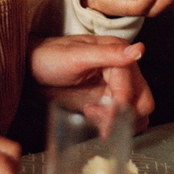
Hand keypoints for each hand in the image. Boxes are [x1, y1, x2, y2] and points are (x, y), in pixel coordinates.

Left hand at [30, 35, 153, 129]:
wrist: (30, 70)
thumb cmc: (49, 57)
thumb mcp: (76, 55)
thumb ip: (109, 54)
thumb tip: (140, 50)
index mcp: (119, 53)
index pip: (132, 87)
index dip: (120, 104)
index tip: (101, 115)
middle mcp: (122, 69)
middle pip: (143, 101)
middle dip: (124, 115)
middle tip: (98, 118)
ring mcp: (115, 86)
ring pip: (135, 113)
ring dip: (118, 121)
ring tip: (91, 114)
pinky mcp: (107, 100)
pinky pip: (121, 119)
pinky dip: (111, 124)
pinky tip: (90, 115)